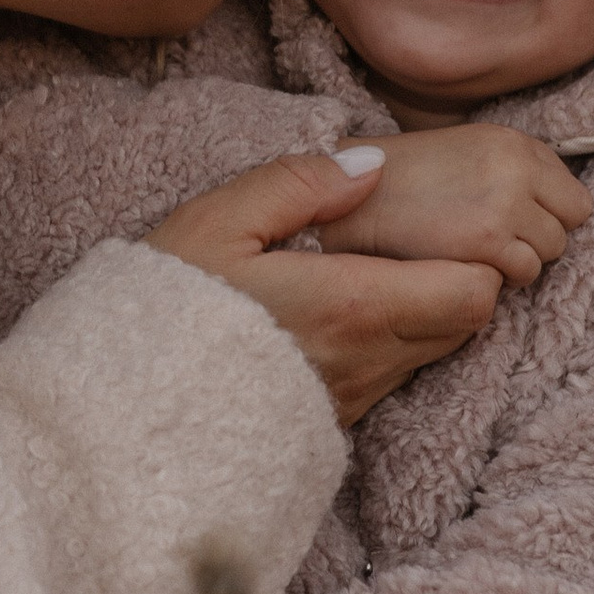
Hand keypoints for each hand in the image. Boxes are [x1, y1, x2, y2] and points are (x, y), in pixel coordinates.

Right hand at [148, 152, 500, 424]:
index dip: (471, 258)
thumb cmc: (164, 308)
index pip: (475, 293)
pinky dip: (383, 347)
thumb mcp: (218, 221)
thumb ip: (300, 184)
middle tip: (403, 247)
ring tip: (363, 278)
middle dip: (454, 282)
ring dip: (418, 315)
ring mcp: (352, 402)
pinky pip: (387, 380)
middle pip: (465, 325)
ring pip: (428, 353)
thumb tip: (372, 167)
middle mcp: (367, 363)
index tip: (432, 229)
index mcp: (353, 307)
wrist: (119, 413)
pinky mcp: (330, 427)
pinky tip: (334, 320)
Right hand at [313, 126, 591, 288]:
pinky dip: (499, 278)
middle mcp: (517, 168)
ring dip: (518, 262)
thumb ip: (519, 171)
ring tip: (476, 252)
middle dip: (536, 240)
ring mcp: (505, 204)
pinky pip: (523, 274)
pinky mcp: (487, 241)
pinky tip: (465, 264)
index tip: (515, 223)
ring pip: (549, 254)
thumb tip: (564, 208)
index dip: (549, 216)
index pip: (576, 198)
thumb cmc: (405, 181)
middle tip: (491, 240)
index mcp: (515, 142)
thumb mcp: (470, 150)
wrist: (351, 199)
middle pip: (568, 227)